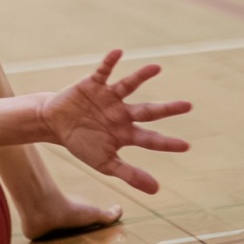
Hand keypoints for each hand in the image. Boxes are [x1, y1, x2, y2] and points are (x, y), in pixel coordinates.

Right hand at [37, 50, 192, 195]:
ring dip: (141, 76)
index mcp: (126, 133)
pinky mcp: (93, 84)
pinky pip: (103, 71)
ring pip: (129, 86)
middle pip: (148, 111)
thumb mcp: (105, 163)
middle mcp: (122, 113)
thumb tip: (156, 191)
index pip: (150, 138)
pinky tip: (118, 52)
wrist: (55, 124)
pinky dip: (109, 62)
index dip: (166, 143)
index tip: (186, 146)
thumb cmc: (82, 144)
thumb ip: (130, 174)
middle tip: (188, 106)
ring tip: (156, 68)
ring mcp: (109, 97)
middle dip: (167, 109)